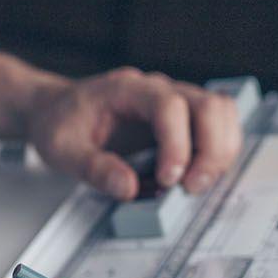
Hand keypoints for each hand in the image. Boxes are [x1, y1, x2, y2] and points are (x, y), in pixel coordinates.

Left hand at [25, 67, 242, 199]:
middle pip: (208, 105)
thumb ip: (94, 168)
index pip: (168, 106)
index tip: (168, 180)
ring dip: (220, 151)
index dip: (176, 144)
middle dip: (210, 151)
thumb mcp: (62, 150)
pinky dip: (218, 151)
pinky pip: (217, 125)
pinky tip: (197, 175)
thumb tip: (130, 189)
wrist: (57, 109)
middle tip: (191, 188)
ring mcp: (175, 100)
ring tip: (196, 184)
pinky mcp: (183, 119)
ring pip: (221, 112)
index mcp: (126, 89)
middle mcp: (157, 89)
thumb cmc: (60, 124)